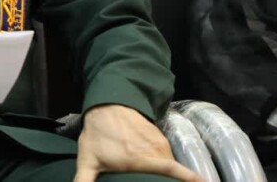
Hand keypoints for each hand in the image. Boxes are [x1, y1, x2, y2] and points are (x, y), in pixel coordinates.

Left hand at [74, 104, 202, 181]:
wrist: (107, 103)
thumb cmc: (97, 133)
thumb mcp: (88, 158)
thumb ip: (84, 180)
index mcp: (142, 160)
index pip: (175, 172)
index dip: (192, 180)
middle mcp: (157, 152)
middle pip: (175, 176)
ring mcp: (161, 145)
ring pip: (172, 167)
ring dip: (172, 178)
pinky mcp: (161, 139)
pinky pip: (169, 157)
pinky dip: (169, 168)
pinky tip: (163, 174)